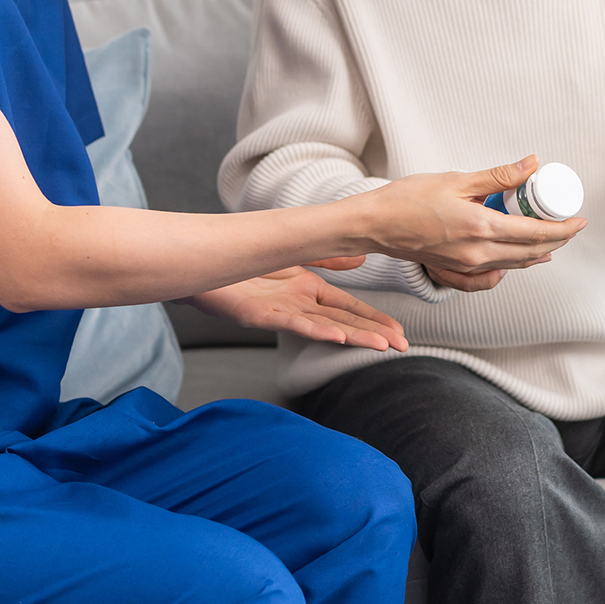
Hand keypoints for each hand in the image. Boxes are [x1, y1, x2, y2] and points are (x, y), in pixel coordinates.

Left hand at [182, 267, 408, 351]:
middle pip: (345, 321)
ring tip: (380, 346)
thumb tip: (359, 256)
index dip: (375, 321)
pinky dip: (318, 330)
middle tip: (402, 347)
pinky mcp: (263, 315)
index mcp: (308, 291)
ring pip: (326, 326)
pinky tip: (338, 335)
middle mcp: (300, 305)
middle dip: (374, 334)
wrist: (202, 267)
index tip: (400, 333)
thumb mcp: (292, 256)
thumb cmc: (242, 264)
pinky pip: (295, 324)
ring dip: (354, 337)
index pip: (350, 309)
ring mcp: (283, 312)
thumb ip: (325, 257)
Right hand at [359, 155, 584, 277]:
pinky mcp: (455, 271)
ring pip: (515, 265)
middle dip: (558, 241)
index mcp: (481, 228)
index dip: (564, 228)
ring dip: (538, 254)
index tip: (579, 220)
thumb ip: (498, 176)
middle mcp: (478, 254)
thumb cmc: (408, 199)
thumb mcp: (457, 179)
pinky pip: (494, 274)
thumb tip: (533, 165)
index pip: (536, 233)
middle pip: (532, 253)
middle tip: (571, 226)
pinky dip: (513, 265)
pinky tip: (517, 257)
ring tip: (552, 240)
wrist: (376, 224)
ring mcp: (466, 266)